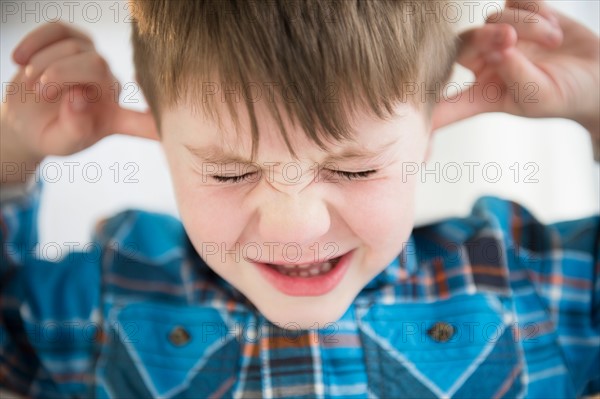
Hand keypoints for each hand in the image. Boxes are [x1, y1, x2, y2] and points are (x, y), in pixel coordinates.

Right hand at [1, 21, 158, 168]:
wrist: (27, 119)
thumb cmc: (52, 133)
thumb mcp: (61, 142)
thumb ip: (74, 128)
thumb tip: (79, 97)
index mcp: (116, 118)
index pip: (142, 122)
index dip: (153, 124)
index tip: (166, 128)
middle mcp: (111, 86)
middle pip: (97, 64)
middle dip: (62, 72)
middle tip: (41, 89)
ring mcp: (93, 60)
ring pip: (75, 46)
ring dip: (44, 62)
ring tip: (32, 84)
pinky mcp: (73, 41)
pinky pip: (58, 29)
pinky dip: (35, 41)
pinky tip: (18, 58)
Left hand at [432, 0, 598, 137]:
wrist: (597, 75)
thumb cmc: (564, 96)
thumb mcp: (538, 97)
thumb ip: (514, 75)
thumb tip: (498, 49)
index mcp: (482, 94)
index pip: (447, 103)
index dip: (428, 109)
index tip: (409, 117)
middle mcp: (484, 64)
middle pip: (464, 43)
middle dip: (485, 38)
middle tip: (510, 38)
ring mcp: (500, 37)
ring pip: (494, 19)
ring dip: (525, 25)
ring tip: (553, 41)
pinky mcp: (519, 14)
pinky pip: (516, 1)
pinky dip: (535, 9)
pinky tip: (551, 26)